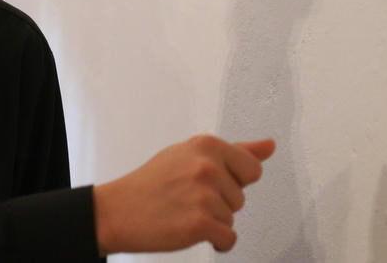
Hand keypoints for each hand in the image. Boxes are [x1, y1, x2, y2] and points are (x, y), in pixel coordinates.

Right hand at [92, 134, 275, 254]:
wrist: (117, 210)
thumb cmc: (153, 182)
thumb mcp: (189, 155)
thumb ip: (235, 152)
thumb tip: (269, 145)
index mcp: (206, 144)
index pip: (251, 168)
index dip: (230, 180)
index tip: (203, 180)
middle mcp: (207, 166)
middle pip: (241, 197)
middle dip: (219, 202)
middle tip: (185, 197)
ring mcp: (204, 195)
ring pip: (232, 218)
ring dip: (212, 221)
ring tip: (182, 211)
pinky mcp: (200, 223)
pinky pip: (227, 239)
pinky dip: (213, 241)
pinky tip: (188, 229)